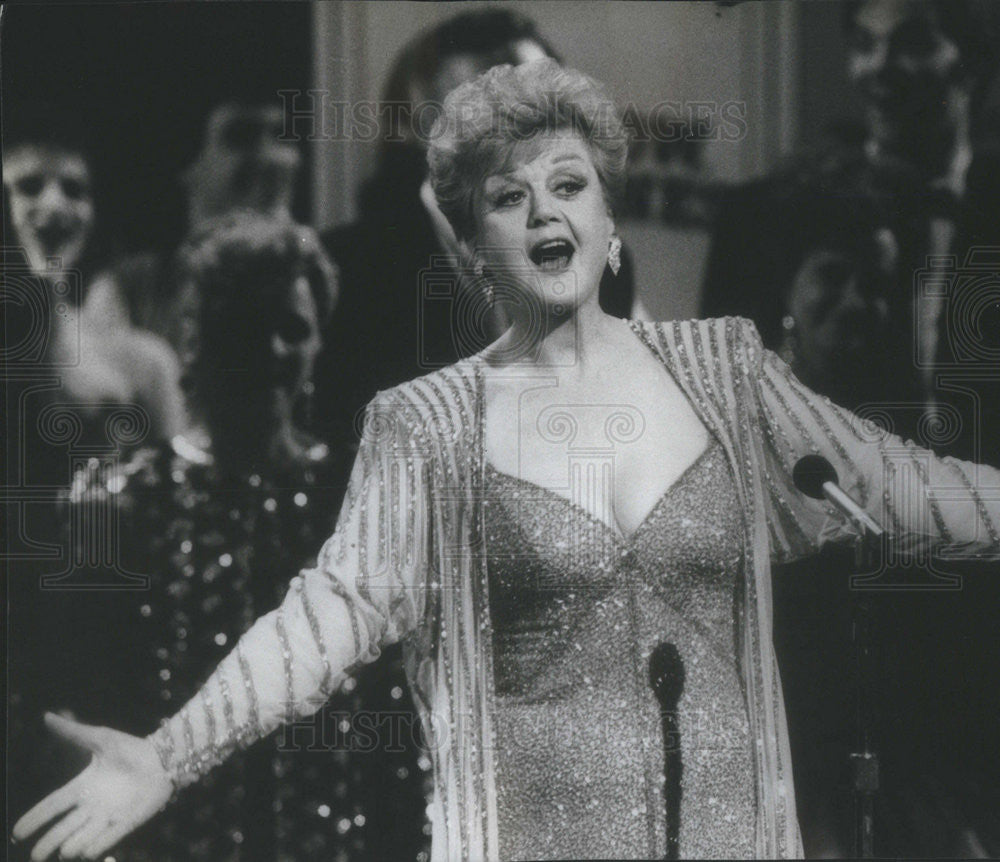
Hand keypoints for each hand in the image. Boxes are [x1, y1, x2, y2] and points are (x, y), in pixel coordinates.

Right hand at [12, 712, 172, 859]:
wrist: (164, 757)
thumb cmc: (131, 748)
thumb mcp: (100, 738)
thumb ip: (74, 731)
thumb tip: (47, 716)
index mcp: (82, 787)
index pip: (52, 806)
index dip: (35, 818)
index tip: (17, 832)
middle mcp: (91, 806)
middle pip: (63, 829)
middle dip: (48, 843)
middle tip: (35, 855)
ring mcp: (108, 816)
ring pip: (83, 838)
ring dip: (73, 845)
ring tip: (65, 850)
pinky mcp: (127, 822)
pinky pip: (109, 839)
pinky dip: (98, 846)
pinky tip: (88, 851)